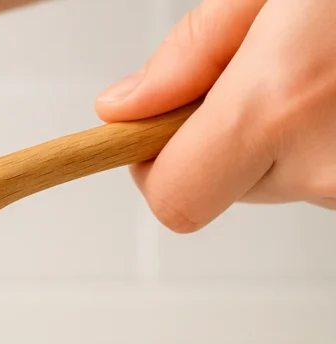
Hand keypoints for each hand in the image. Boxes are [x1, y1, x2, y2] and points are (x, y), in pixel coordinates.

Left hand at [95, 0, 335, 233]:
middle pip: (227, 187)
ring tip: (323, 68)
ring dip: (286, 133)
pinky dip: (326, 136)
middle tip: (274, 66)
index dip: (157, 167)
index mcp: (275, 109)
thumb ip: (192, 50)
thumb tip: (122, 108)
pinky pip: (326, 172)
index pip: (174, 200)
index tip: (162, 125)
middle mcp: (322, 167)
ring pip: (282, 178)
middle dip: (231, 134)